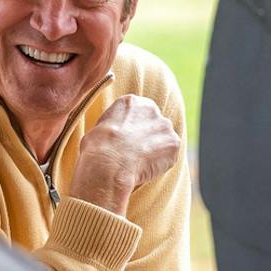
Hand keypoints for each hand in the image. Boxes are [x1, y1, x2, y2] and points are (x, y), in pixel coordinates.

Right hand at [67, 95, 181, 215]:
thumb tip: (115, 133)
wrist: (108, 163)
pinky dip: (162, 163)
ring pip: (163, 139)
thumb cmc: (97, 148)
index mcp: (132, 102)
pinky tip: (147, 168)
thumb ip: (115, 124)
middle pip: (154, 124)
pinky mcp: (173, 143)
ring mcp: (165, 126)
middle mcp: (151, 109)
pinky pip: (170, 154)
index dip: (135, 128)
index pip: (139, 112)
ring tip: (140, 163)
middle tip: (136, 153)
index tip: (129, 140)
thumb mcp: (100, 126)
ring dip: (156, 150)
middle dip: (148, 137)